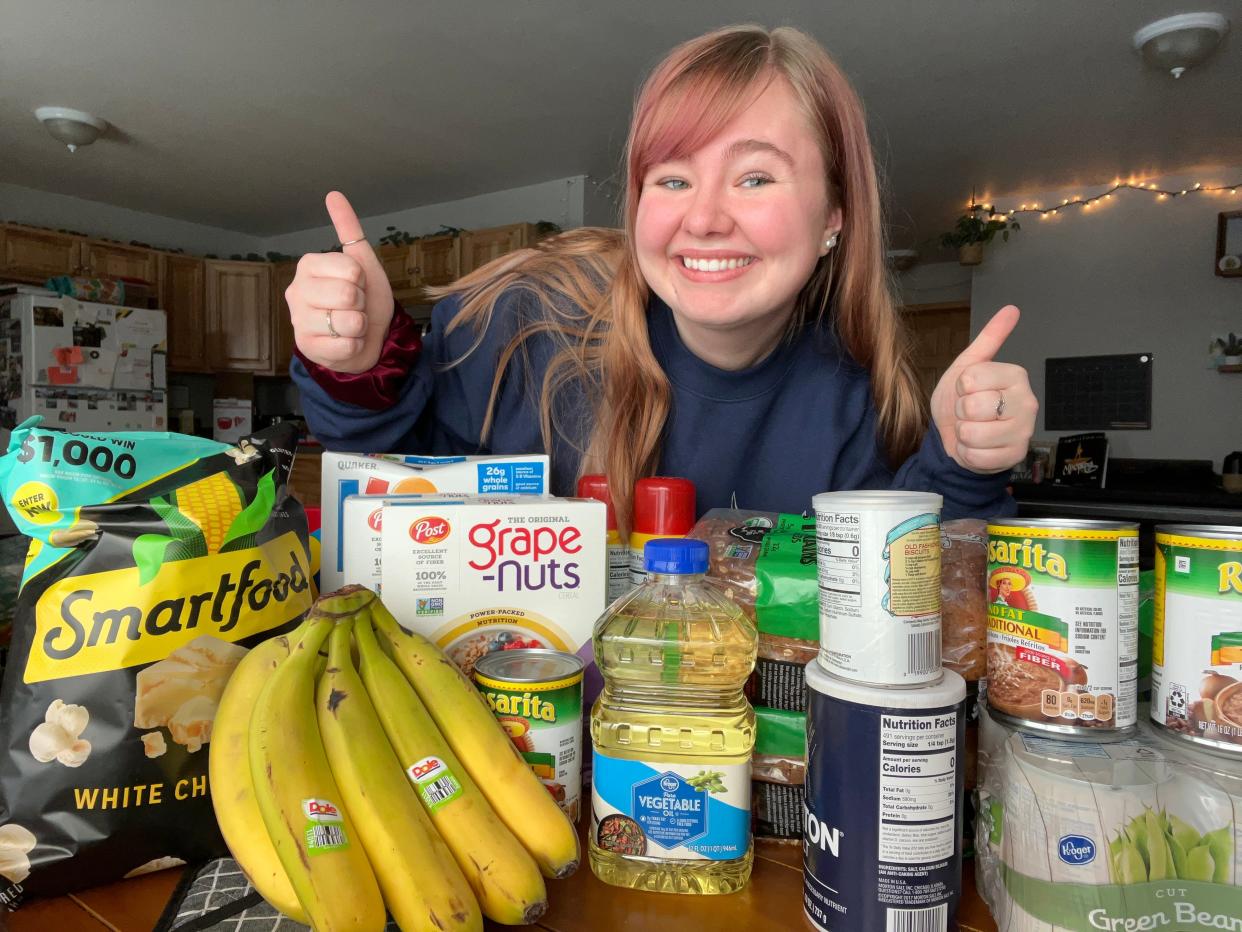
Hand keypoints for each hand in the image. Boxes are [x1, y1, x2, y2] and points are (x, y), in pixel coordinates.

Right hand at [286, 191, 392, 372]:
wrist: (367, 338)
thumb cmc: (364, 300)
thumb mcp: (363, 263)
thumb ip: (349, 231)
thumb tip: (334, 194)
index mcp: (308, 265)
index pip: (350, 269)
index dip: (362, 280)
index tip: (357, 284)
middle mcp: (297, 291)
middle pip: (348, 295)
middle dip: (361, 303)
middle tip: (354, 306)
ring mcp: (298, 321)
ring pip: (348, 322)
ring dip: (359, 326)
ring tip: (350, 325)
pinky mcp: (306, 348)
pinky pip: (347, 345)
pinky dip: (355, 345)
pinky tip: (346, 342)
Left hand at [929, 305, 1037, 473]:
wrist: (957, 436)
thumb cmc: (963, 401)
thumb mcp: (968, 366)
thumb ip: (989, 338)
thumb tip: (1011, 309)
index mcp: (1016, 376)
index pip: (971, 379)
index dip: (960, 387)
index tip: (967, 390)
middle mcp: (1027, 402)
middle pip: (973, 406)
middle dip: (961, 412)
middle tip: (970, 413)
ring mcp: (1024, 431)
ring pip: (973, 433)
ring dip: (963, 434)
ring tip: (973, 429)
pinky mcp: (1015, 456)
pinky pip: (976, 456)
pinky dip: (968, 454)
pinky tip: (977, 447)